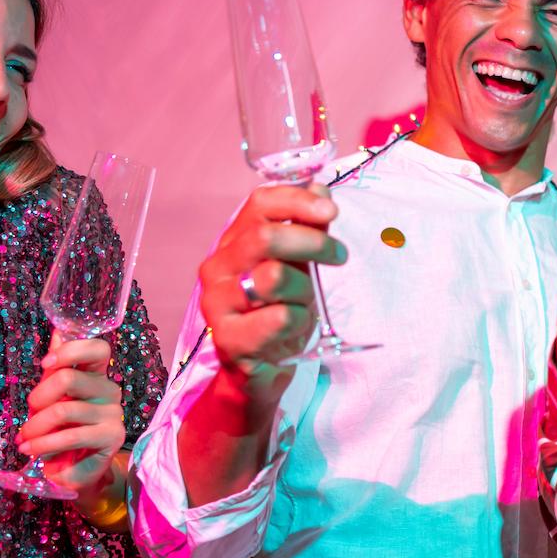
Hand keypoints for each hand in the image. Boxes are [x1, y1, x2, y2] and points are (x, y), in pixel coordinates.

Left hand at [17, 334, 125, 497]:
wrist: (73, 470)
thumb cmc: (62, 430)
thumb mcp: (54, 398)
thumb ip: (57, 368)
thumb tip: (58, 330)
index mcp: (97, 376)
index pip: (98, 348)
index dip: (70, 351)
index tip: (45, 364)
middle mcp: (110, 391)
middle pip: (69, 378)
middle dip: (38, 397)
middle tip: (29, 414)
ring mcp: (114, 414)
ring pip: (63, 410)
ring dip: (35, 427)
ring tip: (24, 440)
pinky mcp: (112, 437)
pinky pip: (71, 436)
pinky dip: (44, 444)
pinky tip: (31, 449)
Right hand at [197, 183, 346, 382]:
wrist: (262, 368)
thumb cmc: (279, 310)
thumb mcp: (298, 265)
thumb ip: (307, 229)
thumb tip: (322, 190)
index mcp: (234, 242)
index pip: (260, 204)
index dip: (297, 201)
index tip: (331, 211)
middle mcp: (218, 267)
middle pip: (266, 237)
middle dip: (313, 243)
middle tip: (339, 257)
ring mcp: (217, 303)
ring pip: (275, 277)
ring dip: (305, 290)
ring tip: (307, 303)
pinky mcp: (228, 338)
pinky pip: (279, 318)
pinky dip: (299, 321)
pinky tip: (294, 328)